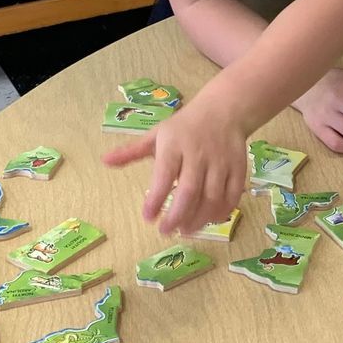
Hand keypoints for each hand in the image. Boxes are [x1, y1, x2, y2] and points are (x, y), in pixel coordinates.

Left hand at [102, 103, 248, 234]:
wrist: (224, 111)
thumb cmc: (184, 127)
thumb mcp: (156, 134)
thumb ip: (132, 151)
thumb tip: (104, 161)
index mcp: (174, 145)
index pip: (164, 174)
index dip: (155, 199)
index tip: (148, 218)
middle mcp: (198, 154)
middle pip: (189, 191)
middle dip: (177, 216)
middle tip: (165, 231)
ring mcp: (220, 162)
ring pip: (212, 198)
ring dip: (198, 219)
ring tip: (185, 230)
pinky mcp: (238, 169)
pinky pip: (232, 196)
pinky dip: (220, 212)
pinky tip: (209, 221)